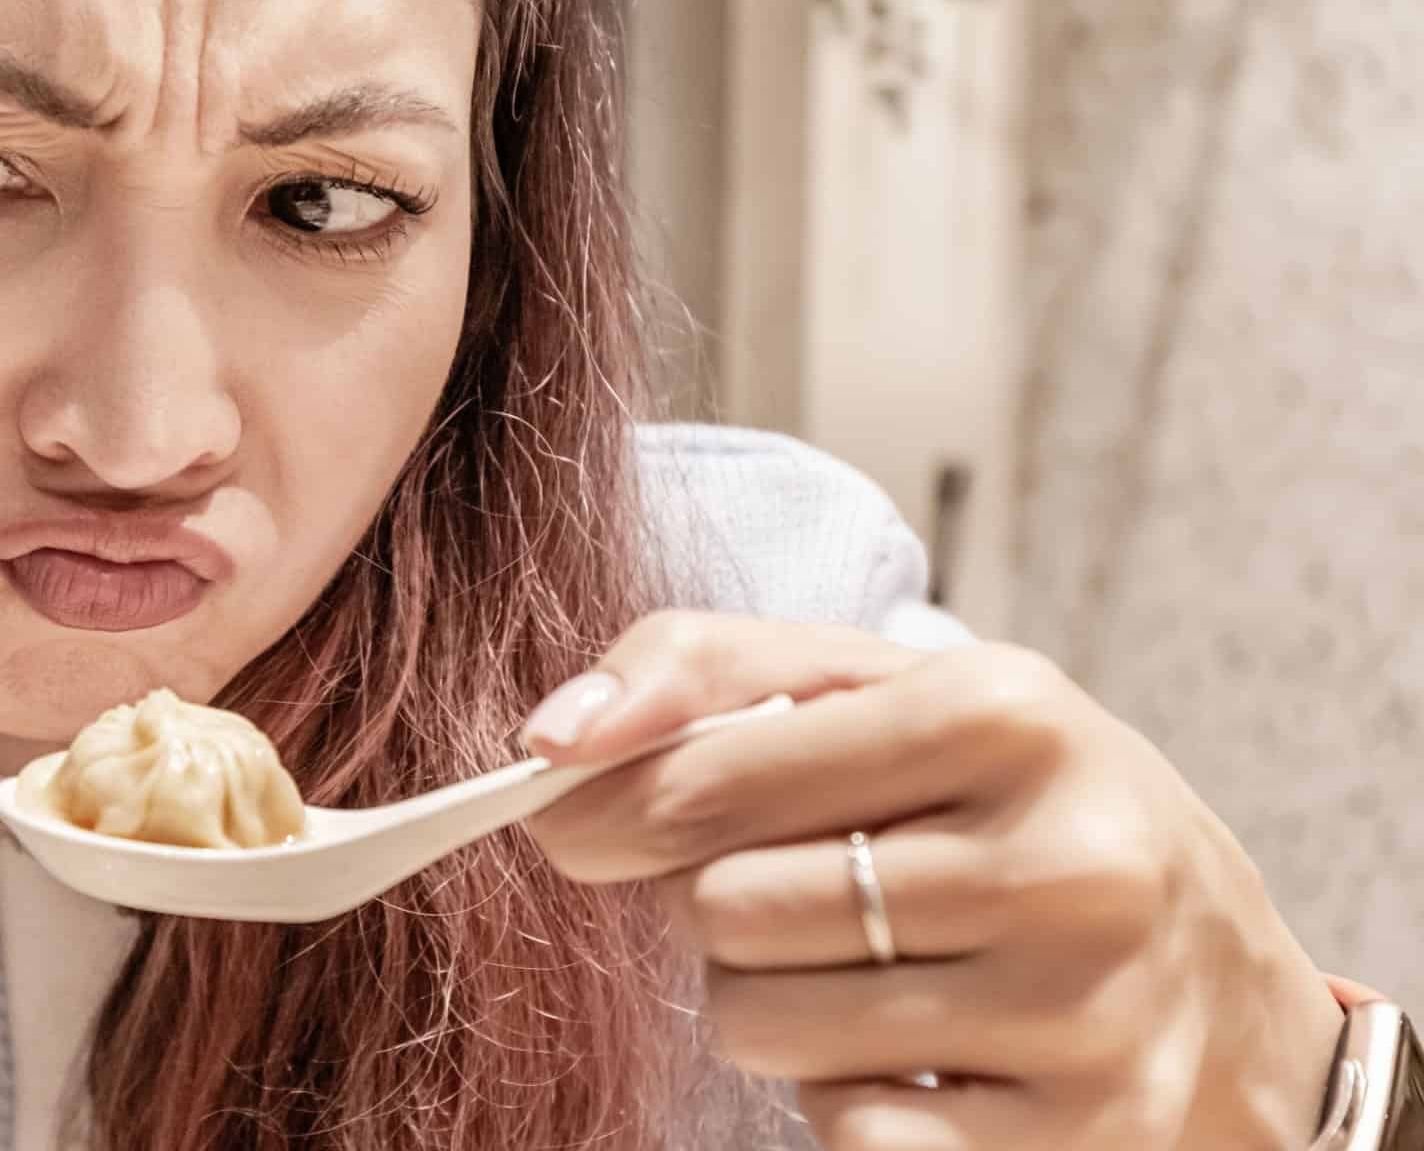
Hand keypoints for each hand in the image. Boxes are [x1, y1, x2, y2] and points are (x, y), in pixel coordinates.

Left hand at [519, 611, 1345, 1150]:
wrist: (1228, 987)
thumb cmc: (1011, 808)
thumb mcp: (885, 692)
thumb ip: (697, 671)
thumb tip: (547, 743)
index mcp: (1006, 712)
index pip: (704, 780)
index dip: (614, 809)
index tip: (587, 818)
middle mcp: (1061, 861)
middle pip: (722, 913)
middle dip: (719, 908)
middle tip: (804, 891)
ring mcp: (1080, 1016)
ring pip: (762, 1027)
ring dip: (771, 1003)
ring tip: (867, 964)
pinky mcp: (1078, 1142)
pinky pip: (846, 1133)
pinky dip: (847, 1094)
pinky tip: (924, 1048)